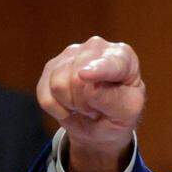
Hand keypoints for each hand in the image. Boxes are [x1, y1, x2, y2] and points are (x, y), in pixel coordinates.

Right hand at [36, 36, 144, 171]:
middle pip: (77, 78)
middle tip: (97, 109)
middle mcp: (96, 47)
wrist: (101, 123)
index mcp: (123, 56)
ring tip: (85, 105)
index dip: (98, 69)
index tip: (84, 75)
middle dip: (85, 104)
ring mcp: (71, 53)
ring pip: (58, 85)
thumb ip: (114, 100)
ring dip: (71, 105)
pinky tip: (70, 105)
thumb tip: (90, 88)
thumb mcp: (127, 113)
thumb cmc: (120, 114)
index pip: (110, 63)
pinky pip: (45, 95)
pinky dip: (56, 108)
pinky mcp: (51, 66)